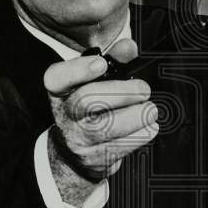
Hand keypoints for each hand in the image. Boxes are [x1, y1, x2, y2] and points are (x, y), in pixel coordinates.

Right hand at [44, 38, 158, 197]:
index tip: (101, 63)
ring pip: (106, 128)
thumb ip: (114, 61)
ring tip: (149, 110)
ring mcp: (78, 139)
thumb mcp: (96, 82)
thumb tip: (128, 48)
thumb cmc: (91, 109)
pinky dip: (140, 135)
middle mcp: (65, 115)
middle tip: (143, 90)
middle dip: (122, 93)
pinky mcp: (94, 159)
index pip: (57, 78)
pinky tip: (148, 126)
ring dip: (136, 116)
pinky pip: (120, 147)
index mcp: (61, 91)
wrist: (75, 152)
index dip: (78, 70)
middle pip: (87, 101)